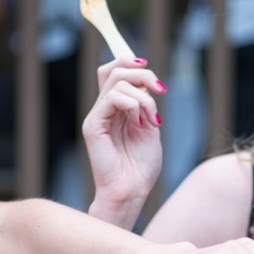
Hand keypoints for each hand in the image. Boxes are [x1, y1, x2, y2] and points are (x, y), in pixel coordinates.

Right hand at [82, 55, 164, 212]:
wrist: (131, 192)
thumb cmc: (141, 167)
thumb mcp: (150, 127)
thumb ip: (146, 104)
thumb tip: (147, 81)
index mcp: (115, 109)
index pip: (112, 72)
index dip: (129, 61)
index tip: (152, 72)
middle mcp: (103, 110)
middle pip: (114, 70)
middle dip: (142, 73)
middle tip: (160, 90)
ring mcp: (96, 117)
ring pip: (117, 81)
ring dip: (144, 97)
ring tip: (152, 120)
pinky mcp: (92, 126)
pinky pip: (112, 99)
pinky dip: (133, 105)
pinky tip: (141, 123)